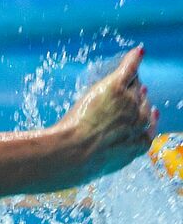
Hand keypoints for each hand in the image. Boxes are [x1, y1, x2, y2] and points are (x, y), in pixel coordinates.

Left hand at [53, 46, 159, 175]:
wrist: (73, 153)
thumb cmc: (78, 164)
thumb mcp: (97, 168)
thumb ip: (102, 161)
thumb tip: (84, 171)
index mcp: (139, 143)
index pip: (148, 124)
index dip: (146, 116)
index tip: (150, 112)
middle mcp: (140, 121)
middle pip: (142, 103)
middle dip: (138, 99)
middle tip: (136, 91)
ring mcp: (129, 103)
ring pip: (134, 88)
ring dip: (132, 84)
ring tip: (130, 79)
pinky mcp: (116, 88)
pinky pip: (128, 70)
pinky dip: (133, 60)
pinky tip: (137, 53)